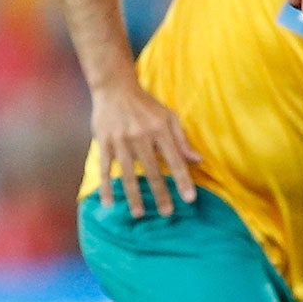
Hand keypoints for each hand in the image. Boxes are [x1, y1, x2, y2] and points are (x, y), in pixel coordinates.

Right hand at [91, 79, 200, 217]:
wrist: (115, 87)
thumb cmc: (146, 104)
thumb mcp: (169, 116)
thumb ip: (182, 139)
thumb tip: (198, 160)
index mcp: (160, 129)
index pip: (175, 159)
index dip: (183, 180)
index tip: (189, 199)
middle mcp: (141, 136)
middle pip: (153, 170)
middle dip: (161, 193)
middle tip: (167, 213)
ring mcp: (121, 140)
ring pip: (128, 173)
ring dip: (134, 195)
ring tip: (139, 214)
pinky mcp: (104, 142)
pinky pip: (105, 168)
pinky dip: (106, 187)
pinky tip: (108, 203)